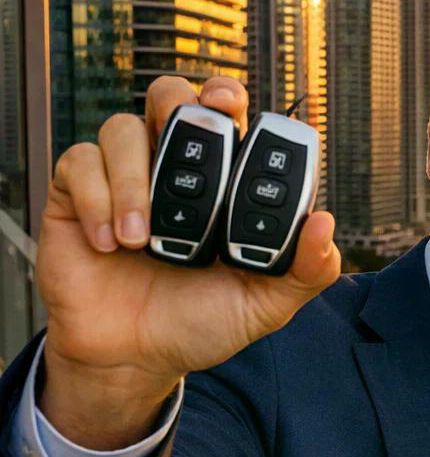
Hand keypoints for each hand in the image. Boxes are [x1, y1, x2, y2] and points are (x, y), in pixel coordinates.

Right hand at [37, 74, 340, 396]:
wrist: (134, 361)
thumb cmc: (199, 323)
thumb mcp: (265, 304)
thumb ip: (305, 270)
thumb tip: (325, 223)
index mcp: (221, 181)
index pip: (226, 115)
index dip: (227, 95)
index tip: (230, 105)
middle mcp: (170, 169)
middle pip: (169, 96)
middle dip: (178, 103)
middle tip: (184, 127)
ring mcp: (122, 179)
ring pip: (121, 127)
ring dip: (133, 176)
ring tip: (140, 237)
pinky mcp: (77, 196)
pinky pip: (79, 163)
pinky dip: (97, 199)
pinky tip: (108, 244)